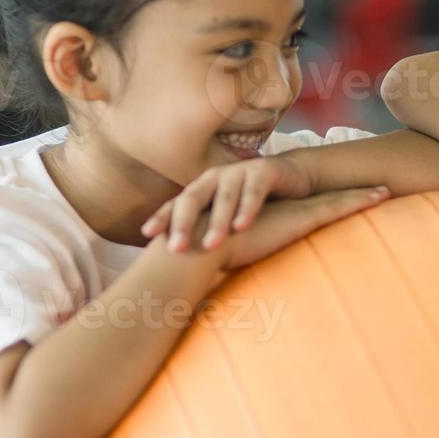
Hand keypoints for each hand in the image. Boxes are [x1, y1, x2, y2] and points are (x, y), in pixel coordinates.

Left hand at [143, 154, 338, 252]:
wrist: (291, 178)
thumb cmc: (251, 203)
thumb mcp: (224, 216)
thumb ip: (204, 231)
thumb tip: (176, 266)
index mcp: (201, 189)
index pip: (176, 204)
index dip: (162, 217)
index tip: (147, 236)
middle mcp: (215, 178)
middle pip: (193, 198)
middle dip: (183, 223)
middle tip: (177, 248)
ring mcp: (239, 172)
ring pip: (223, 197)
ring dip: (216, 221)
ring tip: (211, 244)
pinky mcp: (264, 171)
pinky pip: (253, 191)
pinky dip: (247, 208)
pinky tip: (242, 226)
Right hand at [203, 187, 390, 279]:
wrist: (201, 245)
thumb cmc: (207, 258)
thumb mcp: (229, 263)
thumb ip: (236, 270)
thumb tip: (222, 303)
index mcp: (272, 219)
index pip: (305, 210)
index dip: (327, 205)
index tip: (345, 202)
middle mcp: (286, 210)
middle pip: (326, 200)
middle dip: (352, 194)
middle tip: (379, 189)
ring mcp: (295, 212)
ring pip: (338, 201)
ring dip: (363, 196)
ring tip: (385, 192)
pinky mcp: (300, 217)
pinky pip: (338, 206)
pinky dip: (360, 201)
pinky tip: (379, 197)